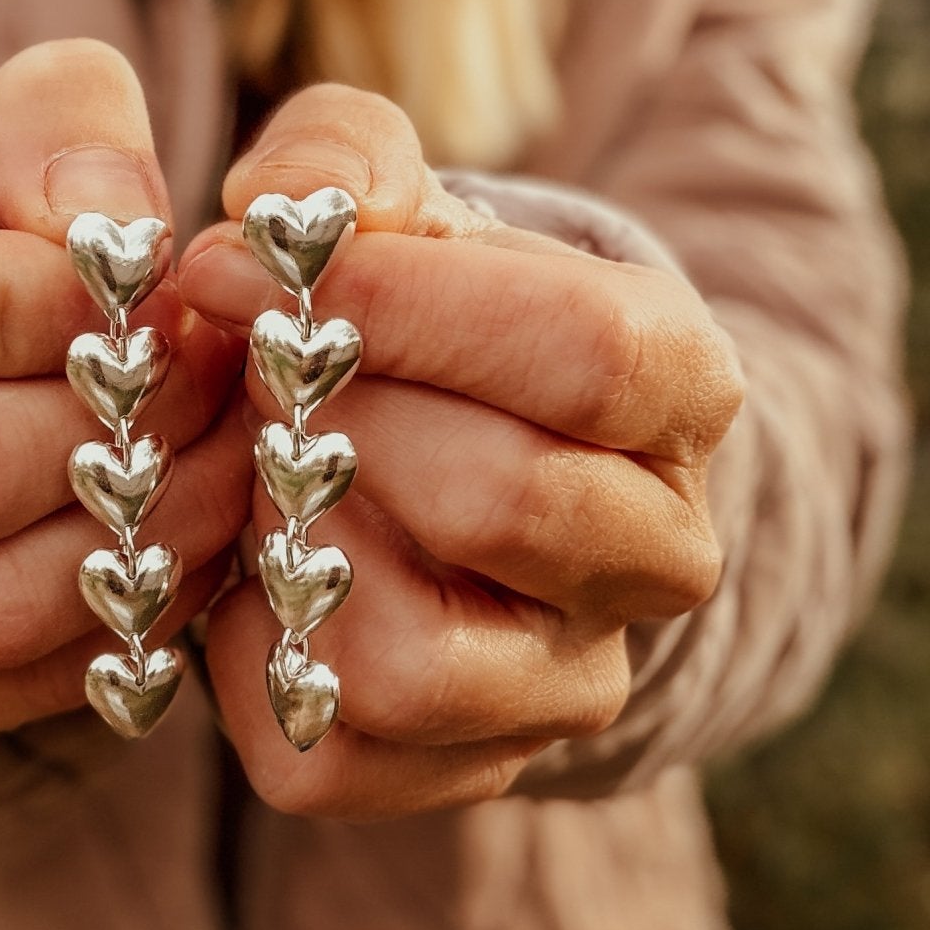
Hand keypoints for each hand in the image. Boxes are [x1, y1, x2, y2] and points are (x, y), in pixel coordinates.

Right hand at [0, 40, 250, 751]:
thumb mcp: (16, 139)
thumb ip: (62, 124)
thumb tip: (102, 225)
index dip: (5, 315)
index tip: (138, 293)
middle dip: (113, 430)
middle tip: (217, 380)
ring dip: (140, 538)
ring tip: (215, 460)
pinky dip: (114, 628)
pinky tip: (169, 548)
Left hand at [178, 85, 744, 819]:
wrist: (447, 438)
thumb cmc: (426, 304)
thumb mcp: (402, 198)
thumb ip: (345, 159)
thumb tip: (283, 206)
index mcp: (683, 389)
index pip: (591, 352)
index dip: (404, 304)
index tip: (246, 267)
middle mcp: (659, 554)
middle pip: (505, 503)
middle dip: (335, 424)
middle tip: (256, 372)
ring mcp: (571, 681)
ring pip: (414, 662)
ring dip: (296, 549)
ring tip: (271, 473)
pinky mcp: (466, 770)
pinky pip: (328, 752)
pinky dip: (251, 656)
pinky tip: (257, 572)